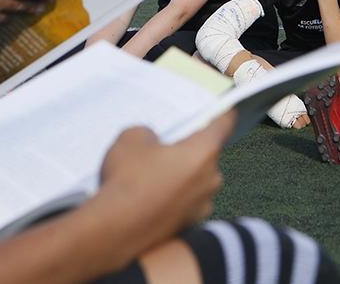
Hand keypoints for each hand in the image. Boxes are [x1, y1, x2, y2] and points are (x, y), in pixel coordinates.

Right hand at [98, 111, 234, 246]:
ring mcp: (202, 205)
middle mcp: (211, 179)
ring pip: (197, 181)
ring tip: (151, 177)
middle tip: (165, 148)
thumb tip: (152, 142)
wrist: (115, 230)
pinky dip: (174, 199)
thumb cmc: (128, 179)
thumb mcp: (132, 137)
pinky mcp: (189, 226)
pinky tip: (150, 199)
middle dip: (190, 150)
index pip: (224, 124)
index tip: (225, 109)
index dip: (223, 113)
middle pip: (207, 155)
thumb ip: (150, 132)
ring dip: (182, 177)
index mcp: (204, 151)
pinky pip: (186, 203)